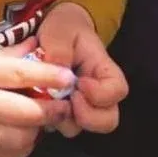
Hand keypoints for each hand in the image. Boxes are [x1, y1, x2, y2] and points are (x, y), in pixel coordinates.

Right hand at [0, 41, 75, 156]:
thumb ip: (10, 54)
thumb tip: (40, 46)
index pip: (22, 76)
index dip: (51, 77)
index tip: (70, 78)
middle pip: (28, 113)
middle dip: (52, 110)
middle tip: (63, 105)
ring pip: (22, 140)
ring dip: (38, 131)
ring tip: (40, 119)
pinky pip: (9, 155)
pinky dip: (22, 146)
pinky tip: (23, 133)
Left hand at [38, 2, 127, 137]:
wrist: (55, 32)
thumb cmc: (63, 28)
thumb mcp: (61, 30)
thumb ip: (60, 48)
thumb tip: (56, 71)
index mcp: (104, 70)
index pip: (117, 91)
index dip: (100, 94)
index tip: (80, 83)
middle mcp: (97, 94)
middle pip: (108, 120)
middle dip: (87, 117)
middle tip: (68, 100)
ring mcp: (81, 105)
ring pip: (83, 128)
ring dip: (66, 120)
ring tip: (50, 100)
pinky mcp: (64, 111)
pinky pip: (62, 126)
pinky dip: (51, 120)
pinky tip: (40, 104)